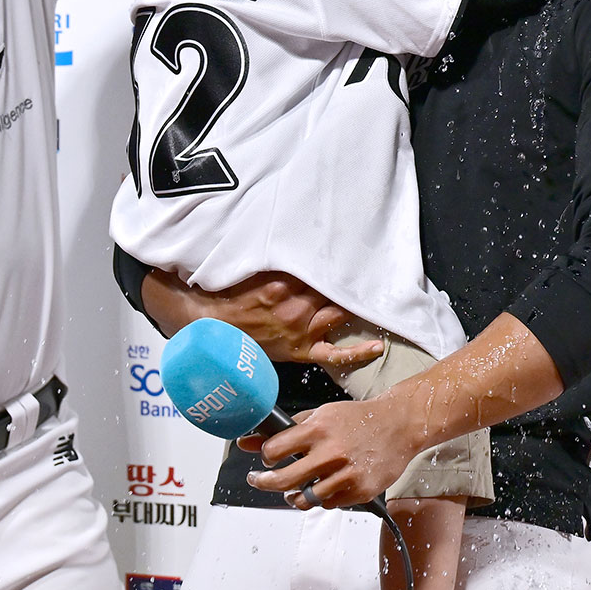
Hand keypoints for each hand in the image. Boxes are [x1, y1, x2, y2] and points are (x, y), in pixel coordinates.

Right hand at [141, 268, 382, 367]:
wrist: (212, 332)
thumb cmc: (227, 297)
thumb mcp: (247, 269)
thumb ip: (271, 257)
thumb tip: (292, 235)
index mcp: (281, 283)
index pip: (317, 266)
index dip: (335, 258)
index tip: (351, 246)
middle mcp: (295, 306)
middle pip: (331, 287)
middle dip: (348, 277)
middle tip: (371, 265)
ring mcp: (301, 329)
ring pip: (337, 313)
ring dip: (355, 303)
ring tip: (375, 294)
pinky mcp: (302, 350)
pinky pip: (334, 354)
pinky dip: (357, 353)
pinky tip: (377, 346)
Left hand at [240, 395, 414, 508]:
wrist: (397, 425)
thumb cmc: (356, 418)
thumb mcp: (319, 415)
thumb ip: (286, 429)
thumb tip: (248, 441)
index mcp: (317, 429)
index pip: (274, 450)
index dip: (264, 457)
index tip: (265, 458)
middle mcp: (330, 452)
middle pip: (283, 480)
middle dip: (263, 483)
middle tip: (258, 480)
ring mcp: (346, 474)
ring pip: (304, 499)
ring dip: (293, 496)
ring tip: (292, 490)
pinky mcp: (359, 491)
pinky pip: (328, 504)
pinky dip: (320, 498)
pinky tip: (322, 487)